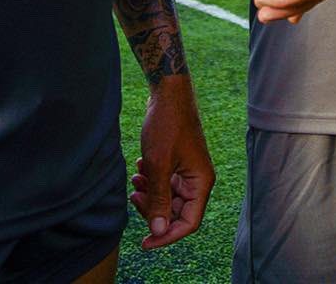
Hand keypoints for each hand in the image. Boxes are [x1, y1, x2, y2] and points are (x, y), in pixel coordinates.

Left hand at [130, 76, 214, 249]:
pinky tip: (140, 168)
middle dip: (153, 210)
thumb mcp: (158, 165)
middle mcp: (198, 179)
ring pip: (168, 198)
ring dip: (149, 194)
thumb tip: (159, 232)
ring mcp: (188, 171)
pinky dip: (151, 182)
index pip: (189, 222)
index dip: (167, 236)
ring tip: (135, 179)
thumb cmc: (167, 125)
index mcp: (201, 181)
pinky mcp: (178, 162)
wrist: (167, 93)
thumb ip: (159, 200)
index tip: (144, 241)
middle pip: (177, 212)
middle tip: (134, 197)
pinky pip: (165, 183)